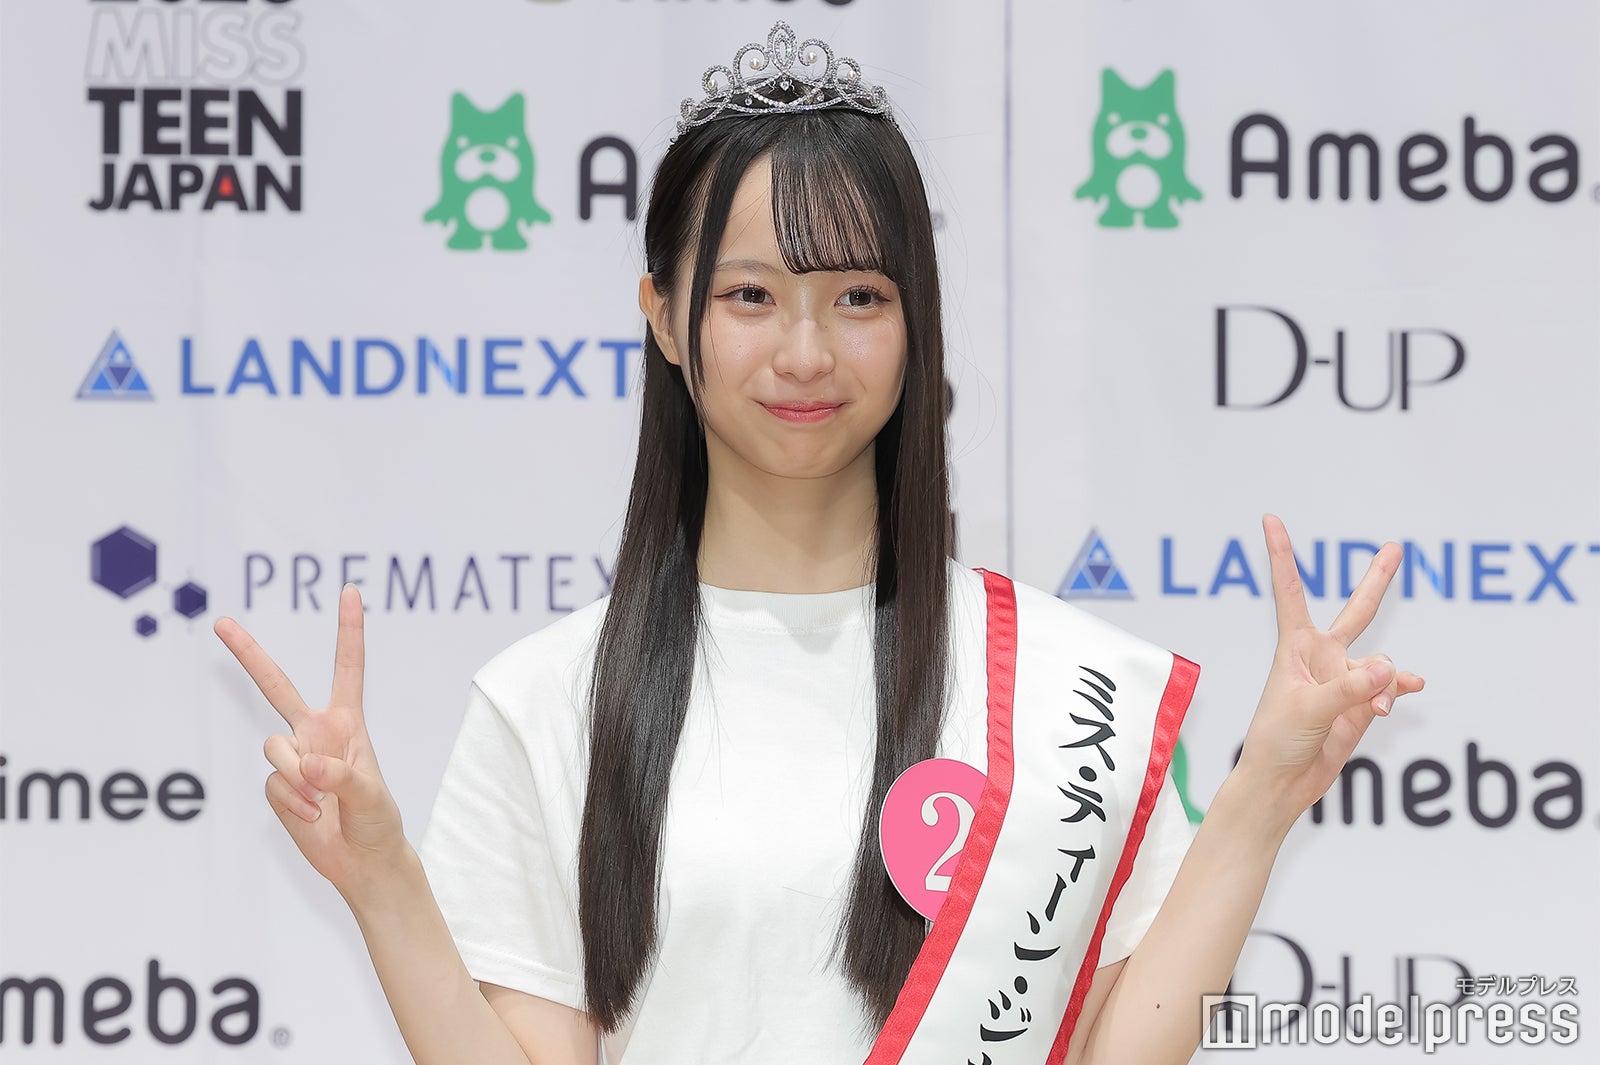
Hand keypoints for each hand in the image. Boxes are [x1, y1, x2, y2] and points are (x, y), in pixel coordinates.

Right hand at [215, 584, 407, 897]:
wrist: (361, 861)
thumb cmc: (378, 821)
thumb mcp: (372, 796)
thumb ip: (342, 777)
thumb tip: (308, 764)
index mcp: (347, 722)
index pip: (347, 667)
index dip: (349, 629)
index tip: (350, 591)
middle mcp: (315, 732)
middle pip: (275, 686)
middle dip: (249, 654)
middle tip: (222, 622)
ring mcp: (293, 758)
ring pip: (274, 749)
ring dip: (299, 779)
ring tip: (326, 802)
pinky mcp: (278, 786)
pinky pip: (272, 785)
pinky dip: (293, 804)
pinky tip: (314, 817)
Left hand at [1234, 515, 1424, 823]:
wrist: (1283, 782)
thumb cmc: (1276, 739)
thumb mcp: (1309, 710)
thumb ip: (1350, 689)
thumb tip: (1390, 669)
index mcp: (1296, 647)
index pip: (1291, 591)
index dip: (1281, 555)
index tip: (1270, 518)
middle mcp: (1323, 657)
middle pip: (1357, 611)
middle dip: (1377, 581)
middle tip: (1395, 547)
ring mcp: (1346, 680)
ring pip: (1381, 665)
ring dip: (1383, 685)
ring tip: (1373, 710)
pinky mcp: (1363, 705)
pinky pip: (1392, 689)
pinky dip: (1399, 692)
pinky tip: (1416, 690)